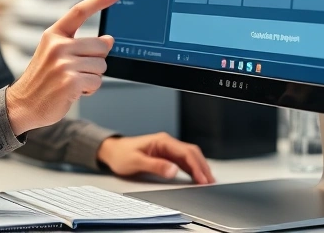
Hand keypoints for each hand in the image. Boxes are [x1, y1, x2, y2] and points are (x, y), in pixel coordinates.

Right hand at [6, 0, 123, 134]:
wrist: (23, 105)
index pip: (79, 11)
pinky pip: (97, 82)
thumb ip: (80, 44)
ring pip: (101, 65)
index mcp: (53, 35)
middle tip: (79, 70)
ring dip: (92, 77)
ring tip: (73, 82)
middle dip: (97, 60)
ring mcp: (63, 64)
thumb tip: (109, 40)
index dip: (100, 0)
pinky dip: (90, 90)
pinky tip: (73, 91)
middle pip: (100, 44)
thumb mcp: (53, 54)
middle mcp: (57, 46)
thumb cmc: (42, 80)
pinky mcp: (70, 82)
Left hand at [97, 133, 214, 184]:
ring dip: (199, 167)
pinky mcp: (166, 155)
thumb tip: (173, 170)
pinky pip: (183, 161)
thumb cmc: (122, 154)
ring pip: (189, 156)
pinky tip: (197, 177)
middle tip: (210, 181)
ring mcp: (167, 149)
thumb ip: (155, 165)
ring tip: (208, 181)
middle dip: (202, 166)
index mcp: (162, 141)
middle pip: (191, 153)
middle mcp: (167, 143)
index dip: (196, 166)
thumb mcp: (137, 162)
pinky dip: (192, 169)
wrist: (112, 151)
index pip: (185, 152)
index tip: (202, 178)